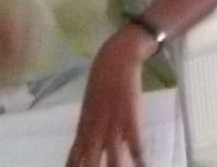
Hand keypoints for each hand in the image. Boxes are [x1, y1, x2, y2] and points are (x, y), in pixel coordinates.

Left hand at [66, 26, 150, 166]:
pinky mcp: (130, 118)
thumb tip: (92, 142)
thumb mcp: (91, 105)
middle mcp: (95, 130)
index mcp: (84, 127)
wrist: (116, 59)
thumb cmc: (103, 79)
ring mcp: (112, 125)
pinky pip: (135, 144)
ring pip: (111, 158)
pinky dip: (138, 158)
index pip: (74, 157)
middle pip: (89, 161)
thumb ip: (90, 125)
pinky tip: (143, 166)